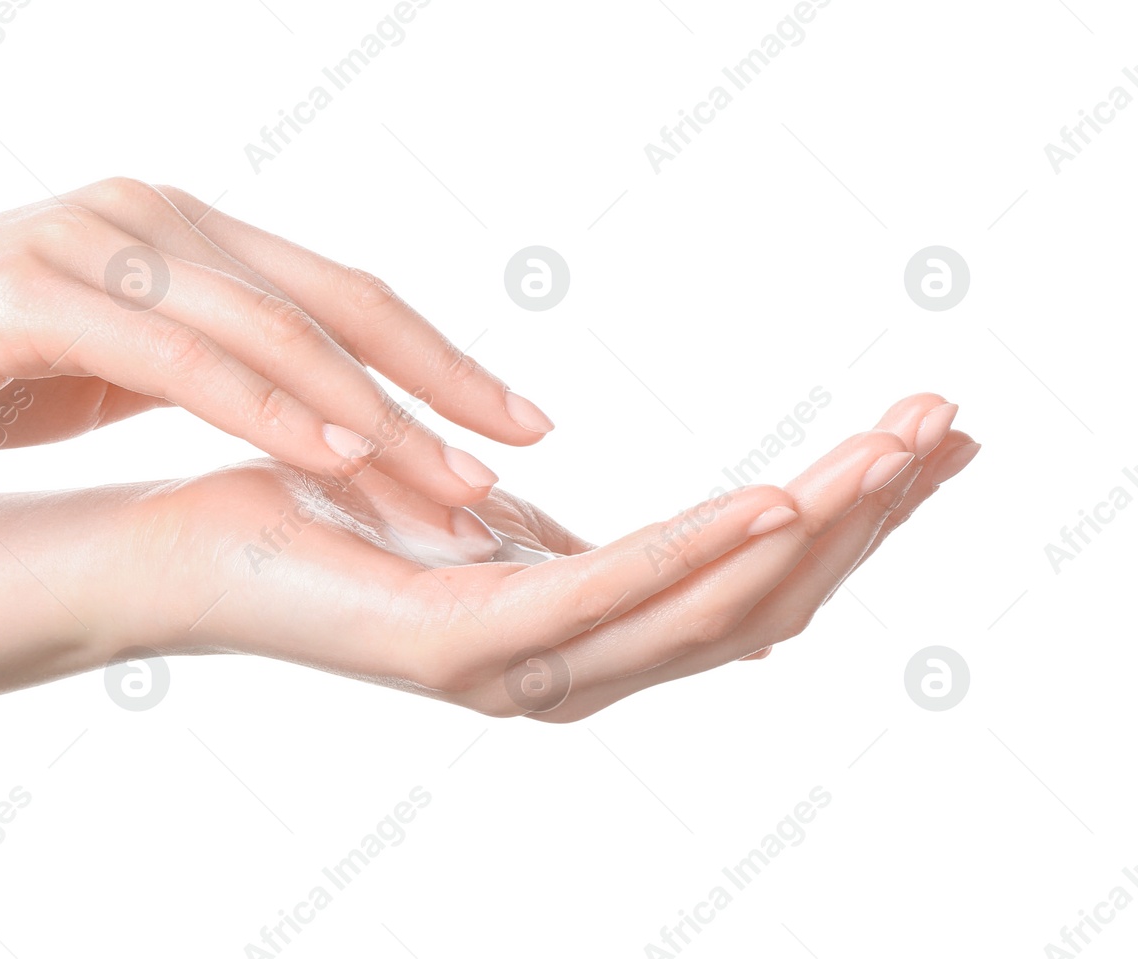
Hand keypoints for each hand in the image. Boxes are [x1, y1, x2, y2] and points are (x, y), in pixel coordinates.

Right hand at [0, 178, 548, 504]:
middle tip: (528, 447)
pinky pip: (182, 356)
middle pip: (334, 299)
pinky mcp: (36, 290)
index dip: (432, 356)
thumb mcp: (86, 364)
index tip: (511, 419)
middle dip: (441, 379)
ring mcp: (94, 243)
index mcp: (170, 232)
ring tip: (459, 485)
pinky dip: (269, 410)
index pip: (334, 293)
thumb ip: (181, 362)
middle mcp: (149, 217)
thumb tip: (273, 409)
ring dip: (377, 413)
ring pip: (274, 330)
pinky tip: (339, 463)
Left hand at [118, 393, 976, 718]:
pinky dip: (698, 548)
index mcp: (585, 639)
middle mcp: (571, 673)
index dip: (850, 519)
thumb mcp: (495, 521)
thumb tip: (684, 516)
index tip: (928, 438)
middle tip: (951, 429)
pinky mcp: (466, 645)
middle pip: (760, 601)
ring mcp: (524, 671)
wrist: (198, 547)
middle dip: (865, 518)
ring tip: (896, 447)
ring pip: (707, 602)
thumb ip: (587, 541)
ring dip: (814, 525)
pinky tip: (775, 498)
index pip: (754, 586)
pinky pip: (607, 594)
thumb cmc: (335, 516)